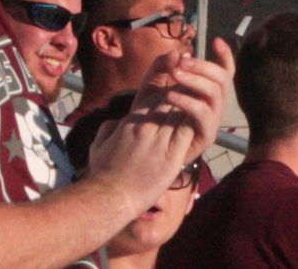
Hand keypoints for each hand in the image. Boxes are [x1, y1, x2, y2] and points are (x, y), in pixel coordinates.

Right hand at [81, 109, 201, 215]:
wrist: (109, 199)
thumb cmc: (102, 176)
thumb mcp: (98, 146)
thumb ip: (107, 129)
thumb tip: (116, 121)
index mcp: (130, 123)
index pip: (155, 98)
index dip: (167, 97)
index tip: (174, 101)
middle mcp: (145, 128)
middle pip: (170, 102)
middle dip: (181, 100)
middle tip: (192, 103)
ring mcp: (159, 141)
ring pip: (180, 113)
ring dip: (189, 111)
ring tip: (198, 112)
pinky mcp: (171, 155)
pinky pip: (187, 131)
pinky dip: (193, 125)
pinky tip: (199, 127)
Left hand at [130, 38, 234, 158]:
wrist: (143, 154)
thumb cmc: (149, 119)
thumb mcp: (151, 88)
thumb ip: (160, 67)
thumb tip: (177, 53)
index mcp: (207, 93)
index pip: (224, 72)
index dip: (225, 56)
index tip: (215, 41)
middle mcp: (214, 105)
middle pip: (222, 78)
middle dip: (203, 66)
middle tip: (181, 61)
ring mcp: (212, 120)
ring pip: (215, 93)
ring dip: (195, 79)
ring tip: (174, 74)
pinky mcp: (206, 135)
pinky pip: (203, 113)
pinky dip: (188, 100)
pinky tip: (169, 95)